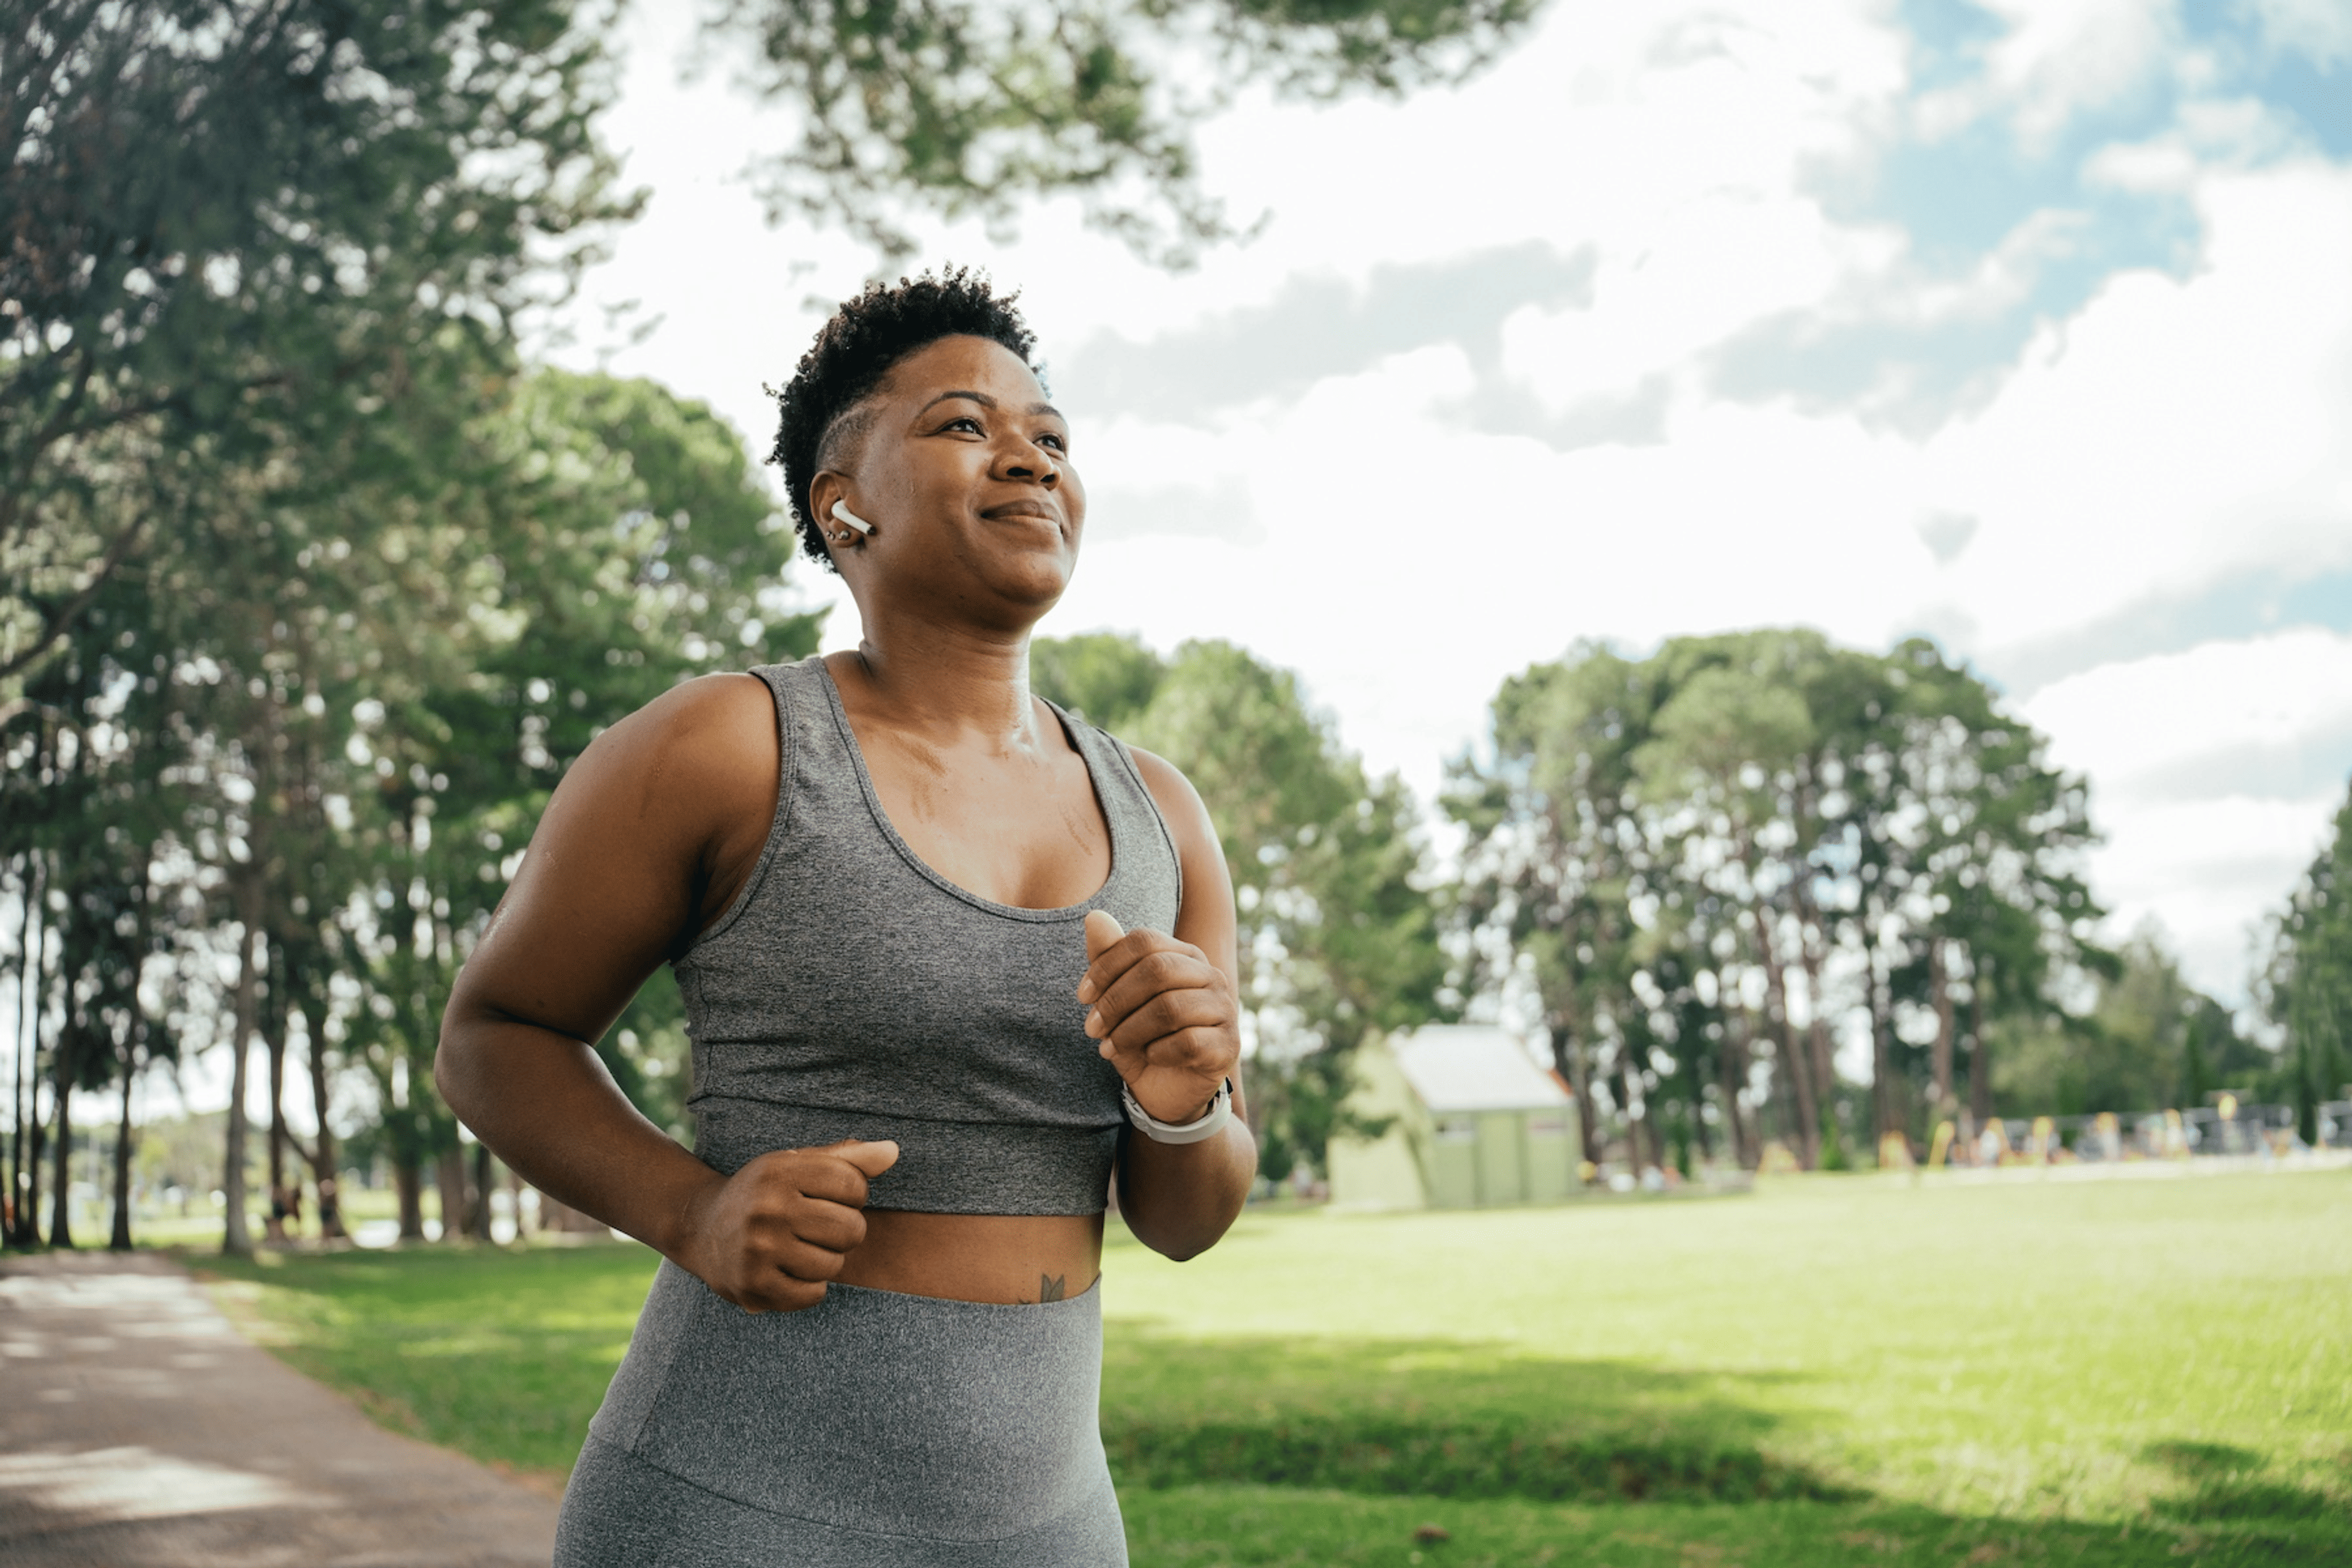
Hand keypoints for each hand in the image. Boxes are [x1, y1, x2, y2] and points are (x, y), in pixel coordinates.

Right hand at [672, 1139, 898, 1312]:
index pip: (854, 1185)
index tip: (831, 1197)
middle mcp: (767, 1208)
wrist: (700, 1228)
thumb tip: (893, 1151)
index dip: (853, 1195)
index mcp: (780, 1170)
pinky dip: (810, 1287)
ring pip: (834, 1265)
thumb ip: (847, 1158)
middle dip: (844, 1231)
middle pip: (851, 1229)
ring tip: (802, 1248)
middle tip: (818, 1228)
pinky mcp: (753, 1286)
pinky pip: (813, 1294)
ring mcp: (758, 1249)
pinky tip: (790, 1270)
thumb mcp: (797, 1163)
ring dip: (827, 1260)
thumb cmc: (764, 1192)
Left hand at [1077, 911, 1239, 1125]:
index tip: (1083, 997)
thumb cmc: (1140, 1037)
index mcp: (1185, 956)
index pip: (1144, 941)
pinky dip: (1157, 1051)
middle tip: (1092, 1028)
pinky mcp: (1228, 1046)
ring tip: (1109, 1048)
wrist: (1166, 1091)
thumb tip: (1093, 915)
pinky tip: (1147, 1057)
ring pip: (1170, 1008)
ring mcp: (1225, 1010)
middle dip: (1115, 1000)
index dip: (1107, 966)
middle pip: (1157, 970)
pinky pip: (1188, 1042)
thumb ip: (1108, 959)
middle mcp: (1211, 976)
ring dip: (1129, 1031)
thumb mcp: (1116, 1000)